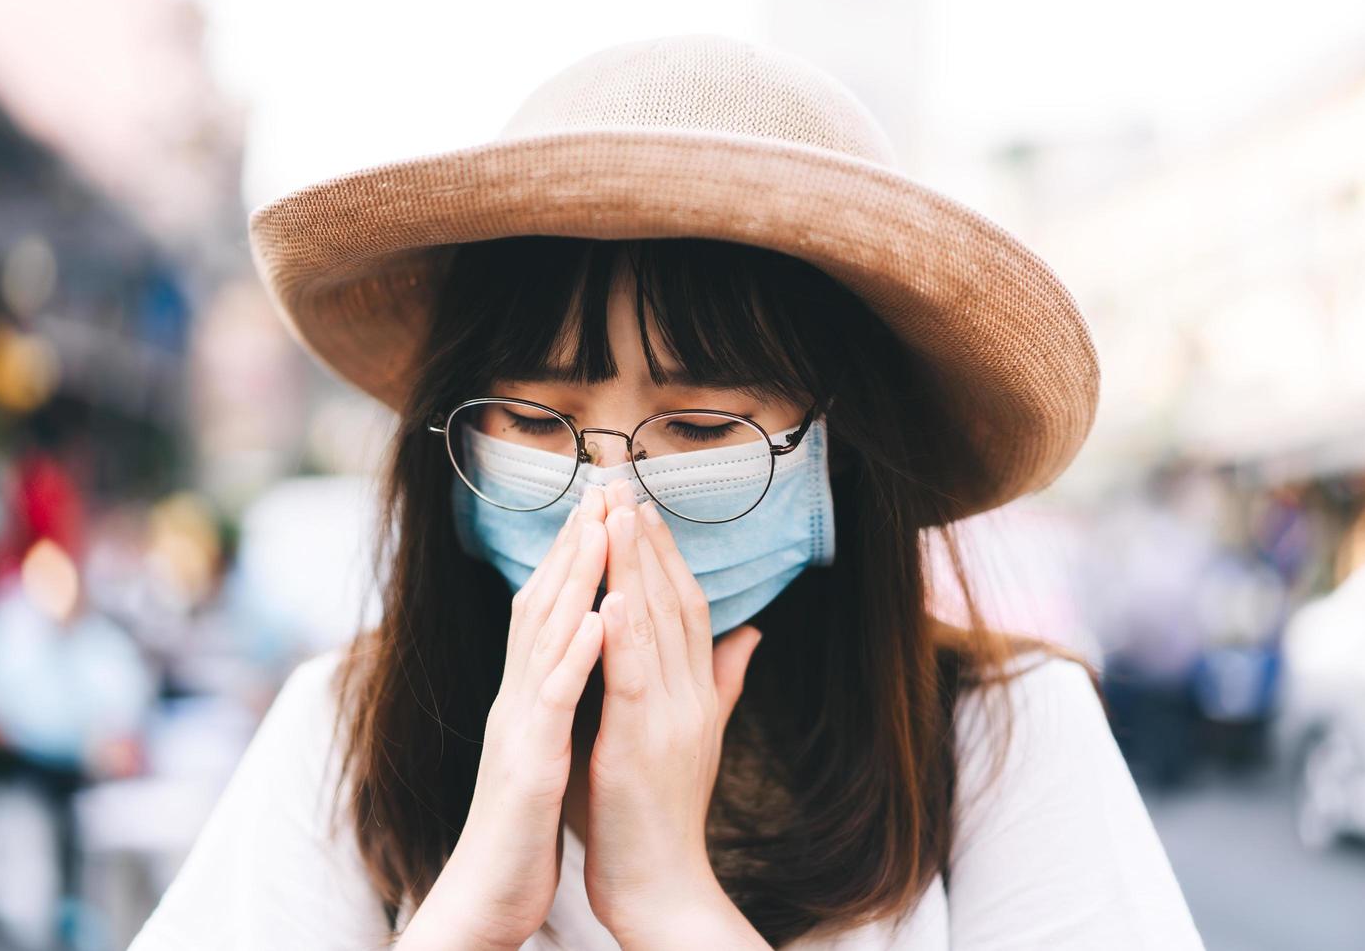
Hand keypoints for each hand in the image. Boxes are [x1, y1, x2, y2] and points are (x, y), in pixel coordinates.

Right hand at [403, 488, 608, 949]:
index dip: (576, 556)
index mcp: (530, 695)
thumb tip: (588, 663)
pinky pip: (553, 700)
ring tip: (602, 524)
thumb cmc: (523, 826)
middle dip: (573, 543)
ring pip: (545, 636)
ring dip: (574, 577)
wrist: (488, 894)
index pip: (553, 611)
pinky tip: (603, 617)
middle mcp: (517, 697)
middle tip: (602, 486)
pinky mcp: (529, 762)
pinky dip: (577, 654)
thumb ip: (567, 702)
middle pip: (543, 604)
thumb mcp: (552, 751)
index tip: (604, 507)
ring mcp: (518, 725)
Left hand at [581, 478, 764, 936]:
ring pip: (657, 627)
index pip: (689, 604)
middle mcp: (694, 695)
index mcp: (700, 690)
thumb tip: (752, 633)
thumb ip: (721, 680)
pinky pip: (634, 678)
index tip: (641, 502)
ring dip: (636, 565)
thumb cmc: (661, 810)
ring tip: (617, 511)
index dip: (667, 551)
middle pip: (677, 600)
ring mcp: (672, 717)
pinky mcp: (641, 743)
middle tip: (624, 480)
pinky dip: (624, 632)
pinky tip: (613, 592)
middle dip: (647, 537)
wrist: (661, 884)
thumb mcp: (695, 734)